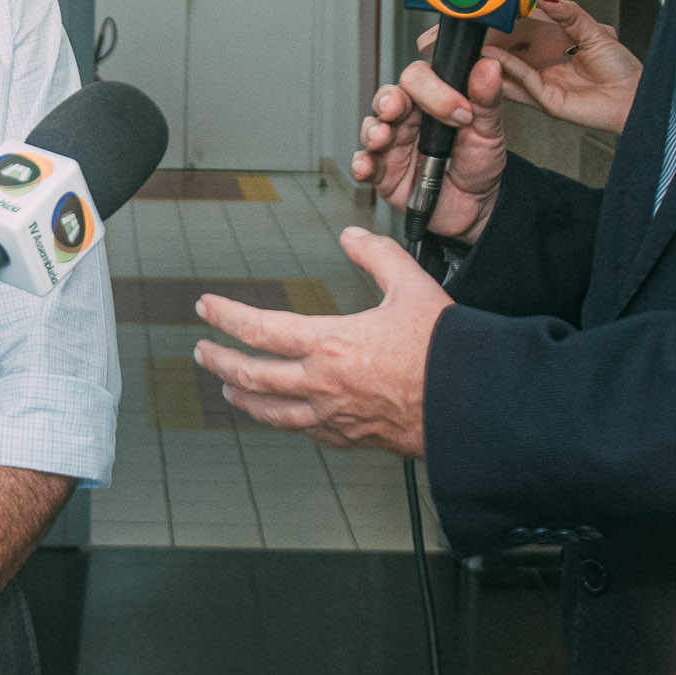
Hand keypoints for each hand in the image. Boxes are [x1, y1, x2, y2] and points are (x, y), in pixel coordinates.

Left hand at [194, 227, 452, 454]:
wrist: (473, 406)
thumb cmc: (445, 351)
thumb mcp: (411, 285)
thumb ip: (377, 255)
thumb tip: (352, 235)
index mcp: (330, 344)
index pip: (259, 329)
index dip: (225, 316)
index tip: (206, 307)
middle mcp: (322, 385)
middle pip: (251, 376)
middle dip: (219, 361)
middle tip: (202, 351)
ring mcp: (334, 417)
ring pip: (270, 413)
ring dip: (243, 399)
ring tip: (229, 391)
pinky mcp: (351, 439)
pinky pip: (305, 431)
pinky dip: (284, 420)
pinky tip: (284, 415)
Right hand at [350, 55, 509, 245]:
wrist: (476, 205)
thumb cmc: (479, 163)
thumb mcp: (489, 131)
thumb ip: (486, 100)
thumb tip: (488, 67)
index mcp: (432, 100)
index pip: (420, 79)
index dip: (434, 90)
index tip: (460, 112)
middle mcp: (408, 118)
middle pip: (388, 97)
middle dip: (389, 101)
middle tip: (396, 109)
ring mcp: (392, 144)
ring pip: (372, 127)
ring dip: (373, 131)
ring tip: (381, 138)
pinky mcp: (383, 172)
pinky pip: (365, 164)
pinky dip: (361, 164)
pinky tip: (366, 166)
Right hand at [423, 0, 640, 134]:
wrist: (638, 98)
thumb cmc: (623, 71)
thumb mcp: (595, 30)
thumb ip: (569, 12)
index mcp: (553, 44)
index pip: (519, 29)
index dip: (500, 20)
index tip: (483, 8)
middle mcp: (543, 63)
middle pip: (506, 48)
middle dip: (484, 39)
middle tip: (464, 26)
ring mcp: (541, 82)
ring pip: (506, 67)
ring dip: (487, 56)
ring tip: (470, 42)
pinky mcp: (545, 100)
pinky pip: (520, 82)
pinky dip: (504, 69)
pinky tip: (490, 57)